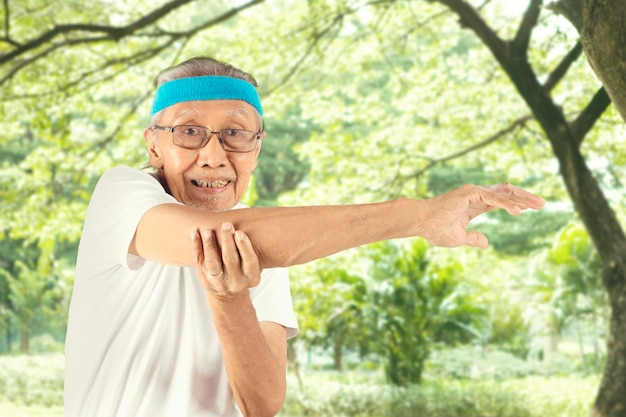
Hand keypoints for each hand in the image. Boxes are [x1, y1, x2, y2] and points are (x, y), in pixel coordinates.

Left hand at [192, 222, 260, 297]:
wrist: (228, 296)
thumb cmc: (242, 273)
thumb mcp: (252, 269)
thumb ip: (249, 252)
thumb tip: (248, 225)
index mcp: (250, 276)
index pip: (249, 261)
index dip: (244, 247)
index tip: (239, 233)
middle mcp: (235, 281)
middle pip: (230, 259)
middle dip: (227, 241)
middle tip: (226, 225)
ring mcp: (218, 281)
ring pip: (212, 262)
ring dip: (209, 245)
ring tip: (208, 231)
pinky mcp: (204, 278)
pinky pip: (199, 261)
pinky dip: (196, 246)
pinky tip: (195, 233)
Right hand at [419, 183, 544, 248]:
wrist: (421, 223)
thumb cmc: (435, 229)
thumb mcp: (459, 237)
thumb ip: (473, 238)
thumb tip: (486, 243)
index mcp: (474, 204)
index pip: (500, 200)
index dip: (516, 203)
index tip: (531, 208)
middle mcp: (475, 195)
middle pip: (506, 193)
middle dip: (525, 197)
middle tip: (543, 204)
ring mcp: (473, 192)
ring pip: (503, 192)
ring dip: (521, 198)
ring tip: (537, 204)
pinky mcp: (469, 193)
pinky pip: (492, 197)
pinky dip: (506, 203)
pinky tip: (518, 211)